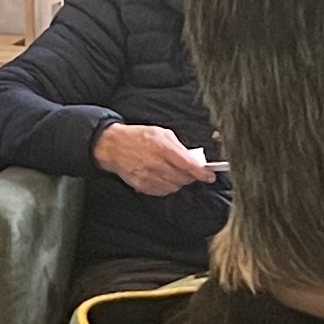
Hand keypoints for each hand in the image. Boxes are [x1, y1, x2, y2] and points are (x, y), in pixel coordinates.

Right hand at [93, 122, 219, 198]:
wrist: (113, 146)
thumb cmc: (138, 137)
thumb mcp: (161, 133)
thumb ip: (178, 146)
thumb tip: (194, 159)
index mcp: (162, 147)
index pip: (188, 164)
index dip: (202, 172)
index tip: (210, 176)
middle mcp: (155, 163)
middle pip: (183, 178)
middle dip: (191, 176)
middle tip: (192, 172)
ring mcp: (148, 176)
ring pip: (174, 186)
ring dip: (180, 182)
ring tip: (176, 173)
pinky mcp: (141, 185)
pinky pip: (162, 191)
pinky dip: (168, 186)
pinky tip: (165, 178)